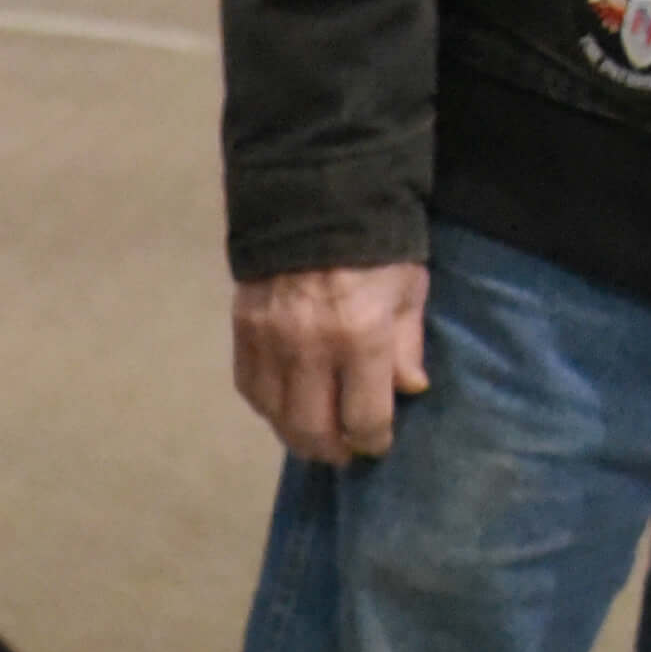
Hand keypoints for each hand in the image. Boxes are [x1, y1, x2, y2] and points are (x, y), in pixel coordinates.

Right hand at [232, 263, 430, 462]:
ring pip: (275, 415)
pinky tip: (283, 407)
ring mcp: (269, 341)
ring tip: (313, 435)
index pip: (362, 417)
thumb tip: (408, 389)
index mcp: (360, 337)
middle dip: (331, 449)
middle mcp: (309, 348)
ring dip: (295, 434)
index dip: (372, 440)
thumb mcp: (408, 291)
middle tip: (344, 451)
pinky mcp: (242, 331)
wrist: (316, 200)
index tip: (378, 443)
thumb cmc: (377, 249)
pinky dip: (267, 406)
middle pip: (312, 428)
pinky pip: (249, 388)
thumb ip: (407, 344)